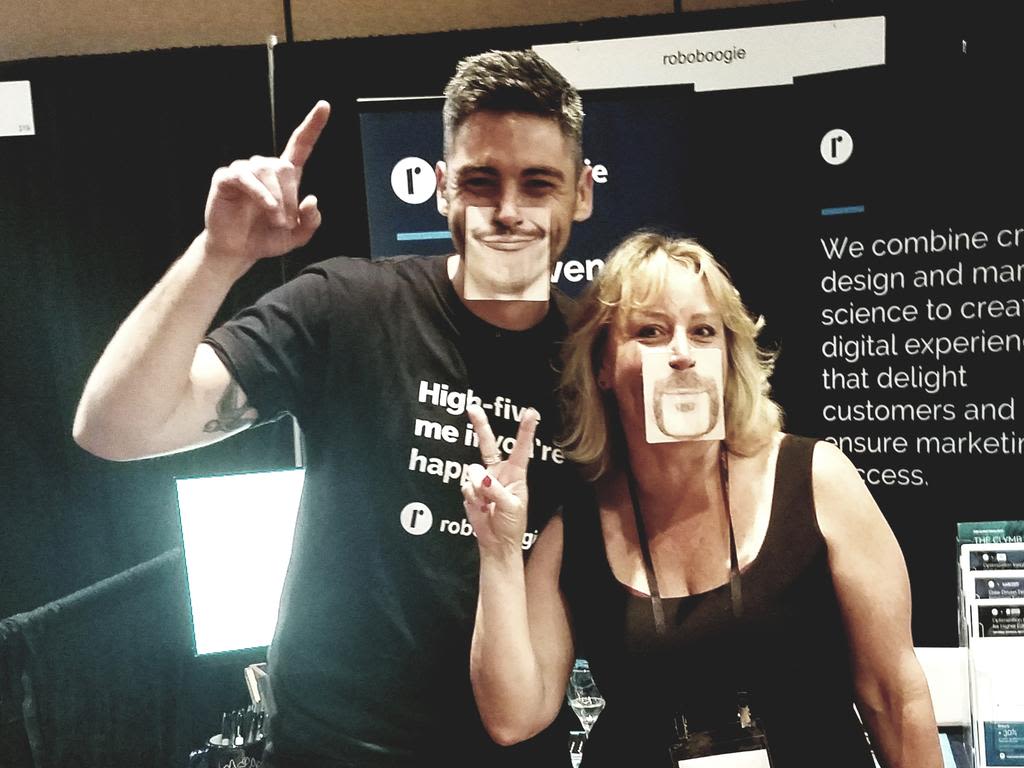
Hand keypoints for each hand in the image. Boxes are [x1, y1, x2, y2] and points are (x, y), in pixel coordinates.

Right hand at [202, 101, 329, 266]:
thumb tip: (312, 199)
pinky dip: (260, 194)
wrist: (238, 250)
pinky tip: (267, 209)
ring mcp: (244, 170)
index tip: (324, 106)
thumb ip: (311, 221)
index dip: (312, 125)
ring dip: (276, 200)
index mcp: (285, 177)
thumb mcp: (297, 235)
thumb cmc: (265, 238)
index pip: (300, 145)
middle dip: (290, 197)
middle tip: (286, 222)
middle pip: (284, 167)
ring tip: (276, 220)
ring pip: (266, 171)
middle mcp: (264, 167)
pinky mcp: (226, 177)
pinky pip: (246, 178)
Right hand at [462, 404, 538, 555]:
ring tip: (488, 505)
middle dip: (480, 426)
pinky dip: (471, 498)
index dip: (525, 430)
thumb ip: (495, 490)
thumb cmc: (511, 525)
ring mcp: (482, 480)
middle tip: (473, 407)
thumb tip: (478, 476)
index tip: (531, 413)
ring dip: (479, 490)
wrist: (496, 543)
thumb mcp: (511, 507)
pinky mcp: (470, 490)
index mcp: (516, 474)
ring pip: (473, 472)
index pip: (520, 448)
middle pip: (488, 444)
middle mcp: (498, 472)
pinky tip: (480, 508)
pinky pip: (465, 487)